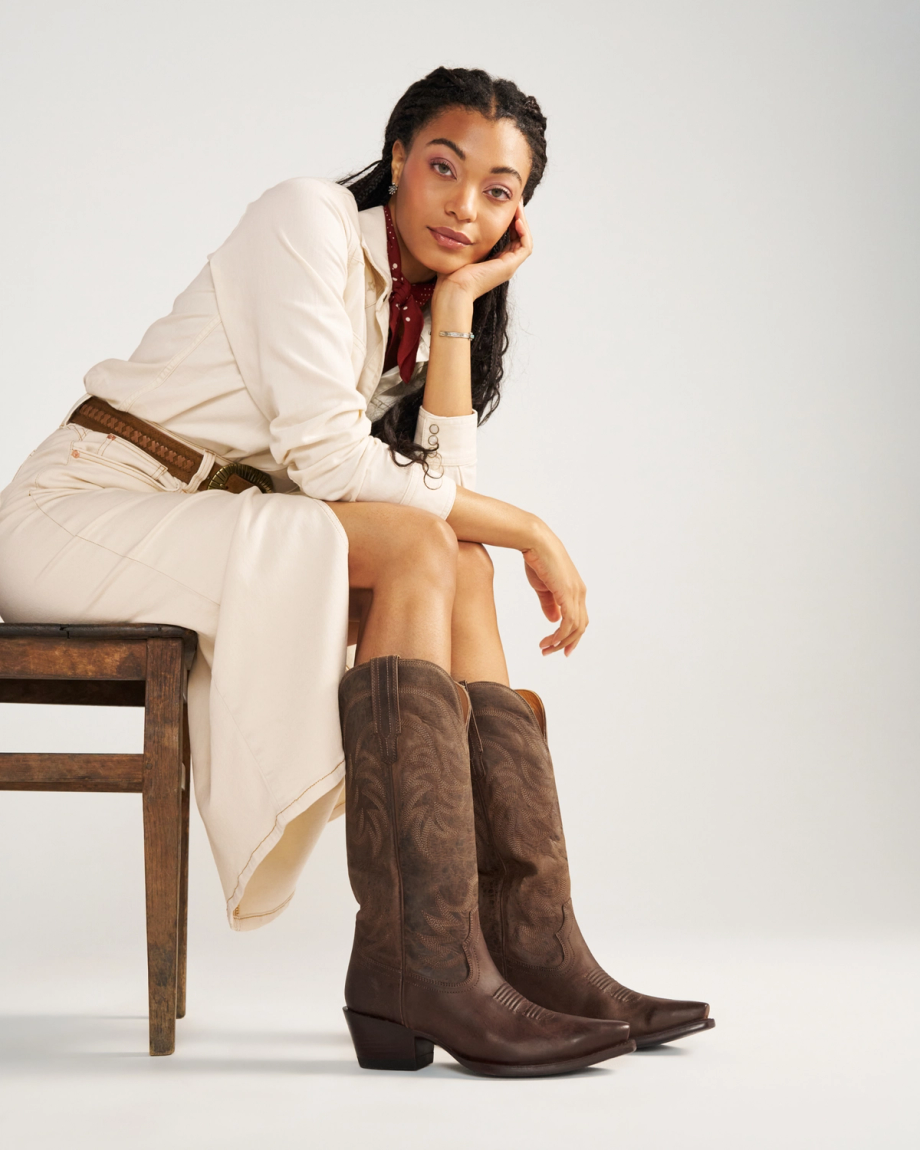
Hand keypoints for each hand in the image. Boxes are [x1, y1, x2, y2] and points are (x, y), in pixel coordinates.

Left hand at [435, 203, 532, 304]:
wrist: (452, 289)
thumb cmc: (451, 273)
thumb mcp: (461, 249)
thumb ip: (466, 237)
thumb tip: (459, 220)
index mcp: (494, 262)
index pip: (509, 238)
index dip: (509, 221)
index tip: (506, 205)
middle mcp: (504, 265)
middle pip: (519, 238)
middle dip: (518, 218)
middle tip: (516, 201)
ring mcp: (508, 267)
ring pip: (524, 240)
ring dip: (523, 222)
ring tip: (518, 206)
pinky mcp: (509, 267)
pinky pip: (525, 246)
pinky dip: (524, 232)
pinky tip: (517, 219)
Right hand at [521, 527, 588, 656]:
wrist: (534, 542)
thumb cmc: (537, 560)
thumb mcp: (543, 587)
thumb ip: (550, 604)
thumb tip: (555, 621)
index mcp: (576, 590)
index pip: (579, 619)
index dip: (572, 636)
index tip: (559, 647)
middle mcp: (580, 592)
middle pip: (580, 626)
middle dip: (567, 643)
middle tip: (550, 653)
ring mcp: (576, 593)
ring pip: (575, 627)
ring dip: (560, 642)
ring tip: (544, 649)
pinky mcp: (568, 593)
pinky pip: (569, 622)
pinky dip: (560, 635)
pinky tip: (548, 641)